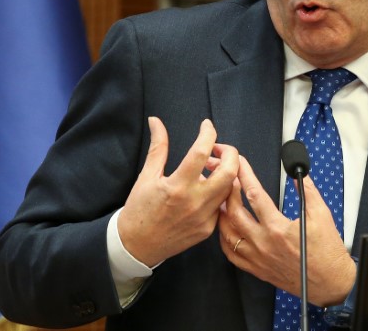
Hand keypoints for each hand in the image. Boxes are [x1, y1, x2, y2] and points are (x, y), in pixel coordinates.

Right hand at [118, 117, 239, 266]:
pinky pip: (221, 206)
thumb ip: (158, 146)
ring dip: (225, 173)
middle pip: (229, 172)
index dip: (208, 133)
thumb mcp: (146, 175)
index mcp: (177, 185)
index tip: (206, 125)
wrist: (137, 245)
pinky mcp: (208, 229)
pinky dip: (218, 192)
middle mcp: (194, 202)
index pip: (201, 152)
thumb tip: (156, 121)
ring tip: (209, 167)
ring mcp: (204, 218)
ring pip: (229, 188)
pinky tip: (205, 188)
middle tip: (218, 148)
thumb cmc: (140, 208)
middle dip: (230, 154)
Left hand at [218, 156, 354, 306]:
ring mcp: (257, 258)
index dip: (245, 175)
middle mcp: (263, 243)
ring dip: (223, 214)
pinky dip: (224, 239)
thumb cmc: (327, 253)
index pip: (254, 195)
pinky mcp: (256, 269)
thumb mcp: (322, 215)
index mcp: (278, 229)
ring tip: (222, 199)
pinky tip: (226, 228)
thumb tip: (298, 175)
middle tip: (228, 179)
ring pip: (227, 234)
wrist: (330, 283)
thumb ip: (308, 191)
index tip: (240, 164)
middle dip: (228, 191)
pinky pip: (231, 254)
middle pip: (234, 212)